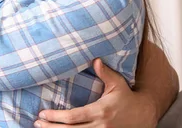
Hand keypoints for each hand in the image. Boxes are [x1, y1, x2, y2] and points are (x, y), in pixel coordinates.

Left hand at [35, 59, 157, 127]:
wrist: (144, 115)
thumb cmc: (127, 97)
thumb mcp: (118, 83)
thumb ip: (105, 72)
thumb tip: (95, 59)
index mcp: (100, 111)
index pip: (74, 117)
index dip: (57, 117)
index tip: (43, 113)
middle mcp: (100, 126)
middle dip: (52, 127)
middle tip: (37, 122)